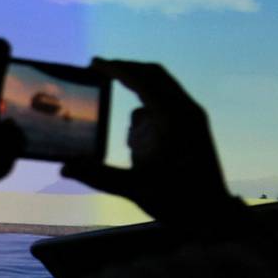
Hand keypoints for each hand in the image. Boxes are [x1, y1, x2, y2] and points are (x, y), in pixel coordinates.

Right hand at [62, 58, 236, 222]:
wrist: (214, 214)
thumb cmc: (177, 201)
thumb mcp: (134, 188)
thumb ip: (98, 176)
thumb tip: (64, 168)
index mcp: (173, 118)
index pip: (141, 80)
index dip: (116, 68)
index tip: (94, 63)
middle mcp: (186, 110)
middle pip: (154, 75)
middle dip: (127, 71)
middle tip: (101, 71)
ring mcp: (193, 117)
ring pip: (160, 92)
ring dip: (139, 100)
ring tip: (128, 138)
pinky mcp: (195, 127)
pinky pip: (167, 107)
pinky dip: (149, 113)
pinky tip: (139, 143)